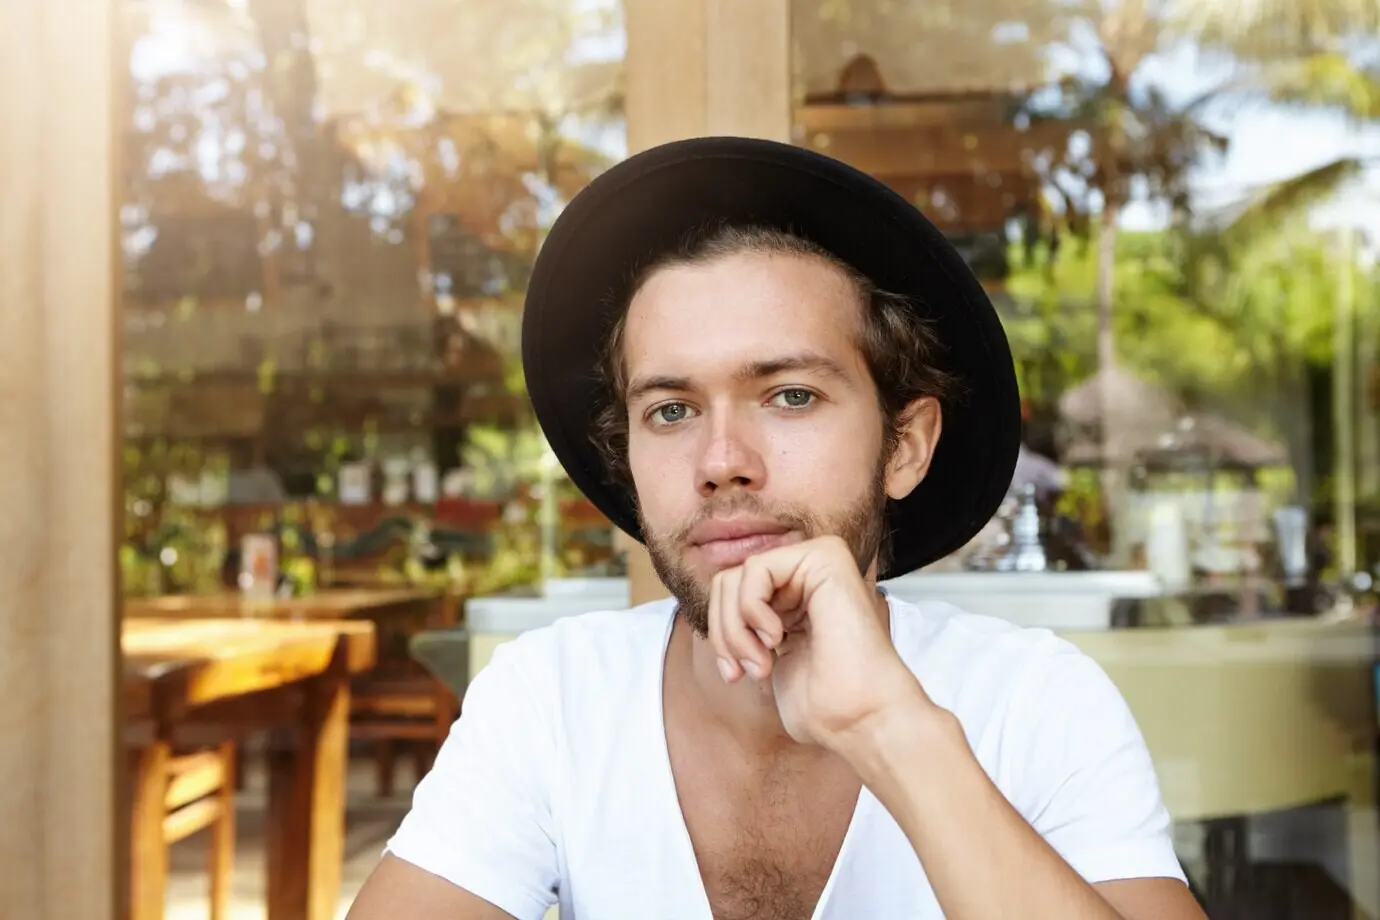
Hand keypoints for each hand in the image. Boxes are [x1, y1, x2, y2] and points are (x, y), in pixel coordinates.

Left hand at [708, 535, 932, 750]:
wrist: (858, 717)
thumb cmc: (820, 702)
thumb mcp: (762, 655)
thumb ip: (742, 624)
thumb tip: (715, 602)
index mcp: (795, 594)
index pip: (727, 594)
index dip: (721, 636)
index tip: (736, 675)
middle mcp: (807, 573)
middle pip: (725, 584)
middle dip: (724, 633)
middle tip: (746, 670)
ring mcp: (818, 561)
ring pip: (734, 578)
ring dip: (735, 629)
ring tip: (761, 663)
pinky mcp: (825, 556)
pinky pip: (755, 569)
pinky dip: (751, 610)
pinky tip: (777, 638)